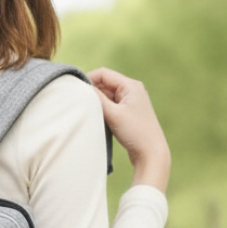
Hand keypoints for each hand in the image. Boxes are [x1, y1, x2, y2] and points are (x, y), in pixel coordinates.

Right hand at [88, 67, 170, 192]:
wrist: (151, 153)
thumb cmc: (135, 132)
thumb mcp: (113, 113)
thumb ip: (97, 98)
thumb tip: (82, 87)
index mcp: (131, 85)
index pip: (103, 74)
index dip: (88, 79)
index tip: (76, 91)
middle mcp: (132, 90)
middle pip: (105, 83)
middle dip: (92, 92)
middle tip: (81, 103)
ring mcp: (131, 102)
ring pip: (107, 95)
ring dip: (97, 102)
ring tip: (90, 112)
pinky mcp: (128, 113)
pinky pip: (111, 105)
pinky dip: (103, 109)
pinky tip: (98, 118)